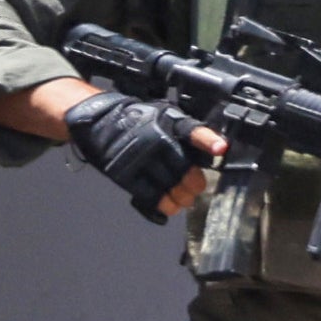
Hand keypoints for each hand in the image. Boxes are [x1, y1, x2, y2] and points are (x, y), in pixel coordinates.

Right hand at [62, 89, 210, 218]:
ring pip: (169, 187)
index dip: (208, 140)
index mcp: (168, 122)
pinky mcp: (125, 174)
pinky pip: (150, 196)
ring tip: (183, 199)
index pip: (192, 131)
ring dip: (180, 198)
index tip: (220, 148)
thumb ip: (188, 132)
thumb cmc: (138, 119)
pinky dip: (162, 205)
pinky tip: (168, 206)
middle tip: (194, 188)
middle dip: (194, 184)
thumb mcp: (165, 114)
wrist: (100, 120)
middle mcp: (155, 140)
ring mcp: (140, 159)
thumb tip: (214, 150)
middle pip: (184, 170)